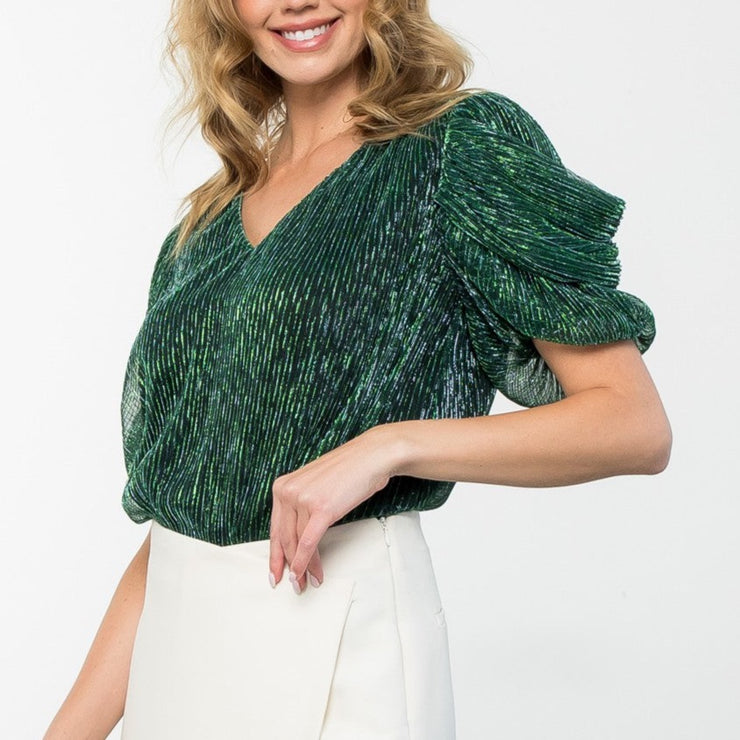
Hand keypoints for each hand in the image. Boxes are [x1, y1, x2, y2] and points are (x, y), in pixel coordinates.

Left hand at [268, 424, 402, 593]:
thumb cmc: (349, 470)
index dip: (275, 553)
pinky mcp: (320, 509)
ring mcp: (303, 499)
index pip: (275, 527)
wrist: (370, 456)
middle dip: (285, 565)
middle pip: (282, 538)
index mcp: (283, 485)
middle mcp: (287, 491)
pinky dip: (307, 562)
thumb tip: (299, 533)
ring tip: (307, 583)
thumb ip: (302, 504)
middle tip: (291, 584)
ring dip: (302, 568)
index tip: (277, 570)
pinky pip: (309, 543)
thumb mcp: (315, 485)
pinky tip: (311, 573)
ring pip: (296, 543)